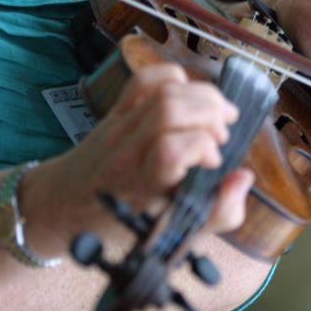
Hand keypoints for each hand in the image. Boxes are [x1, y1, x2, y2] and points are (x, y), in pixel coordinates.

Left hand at [26, 63, 251, 253]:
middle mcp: (127, 151)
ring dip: (203, 95)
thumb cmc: (124, 221)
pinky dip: (175, 78)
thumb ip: (218, 213)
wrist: (67, 203)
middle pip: (170, 110)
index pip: (170, 149)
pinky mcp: (117, 107)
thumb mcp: (174, 231)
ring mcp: (120, 124)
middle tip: (224, 133)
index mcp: (141, 185)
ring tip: (220, 114)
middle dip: (210, 114)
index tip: (214, 162)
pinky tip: (191, 97)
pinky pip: (146, 79)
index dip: (202, 147)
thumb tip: (243, 177)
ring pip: (164, 91)